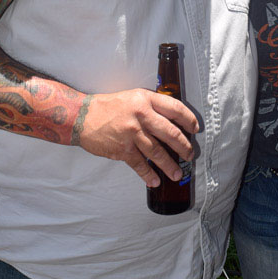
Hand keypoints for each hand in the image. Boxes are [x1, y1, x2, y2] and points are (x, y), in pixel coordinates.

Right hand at [78, 88, 197, 185]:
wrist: (83, 116)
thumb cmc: (108, 107)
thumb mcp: (133, 97)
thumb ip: (151, 106)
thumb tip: (172, 122)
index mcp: (145, 100)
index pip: (175, 108)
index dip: (188, 119)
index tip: (194, 128)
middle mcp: (141, 115)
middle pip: (170, 132)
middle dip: (184, 146)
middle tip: (190, 155)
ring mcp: (132, 133)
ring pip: (157, 152)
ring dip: (170, 165)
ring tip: (177, 174)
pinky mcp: (122, 149)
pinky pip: (140, 164)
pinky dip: (148, 174)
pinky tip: (155, 180)